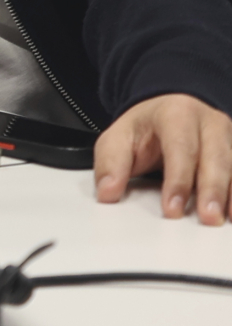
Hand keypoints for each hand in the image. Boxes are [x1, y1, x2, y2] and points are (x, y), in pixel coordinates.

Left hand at [94, 93, 231, 222]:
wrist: (172, 107)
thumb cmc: (147, 126)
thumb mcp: (119, 136)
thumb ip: (111, 162)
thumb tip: (107, 192)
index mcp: (177, 114)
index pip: (180, 147)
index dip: (178, 180)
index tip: (172, 209)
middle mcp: (210, 122)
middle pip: (216, 157)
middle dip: (212, 189)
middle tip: (208, 218)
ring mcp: (230, 136)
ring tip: (225, 219)